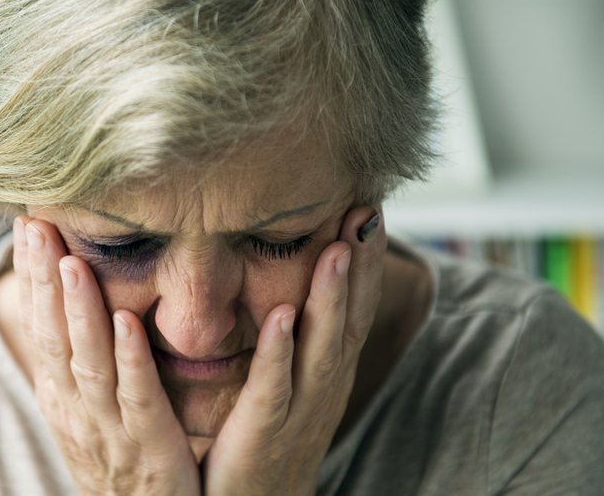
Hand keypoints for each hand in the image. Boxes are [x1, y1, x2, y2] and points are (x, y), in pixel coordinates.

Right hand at [13, 216, 200, 494]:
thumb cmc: (117, 460)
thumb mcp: (86, 410)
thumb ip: (82, 360)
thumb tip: (70, 303)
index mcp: (60, 394)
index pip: (39, 325)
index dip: (32, 276)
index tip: (29, 225)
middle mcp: (74, 407)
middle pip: (53, 335)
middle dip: (43, 279)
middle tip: (36, 225)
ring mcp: (107, 428)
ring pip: (88, 361)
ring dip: (79, 312)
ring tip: (73, 263)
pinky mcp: (149, 446)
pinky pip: (137, 398)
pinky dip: (130, 359)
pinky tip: (128, 322)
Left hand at [202, 206, 385, 494]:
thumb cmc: (270, 433)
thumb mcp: (292, 377)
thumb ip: (296, 333)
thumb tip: (291, 279)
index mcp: (330, 366)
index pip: (354, 303)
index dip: (365, 256)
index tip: (369, 203)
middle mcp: (326, 382)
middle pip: (350, 316)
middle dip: (360, 262)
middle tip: (366, 207)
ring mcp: (302, 406)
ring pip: (324, 346)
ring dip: (332, 298)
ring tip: (338, 248)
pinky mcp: (267, 429)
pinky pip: (276, 386)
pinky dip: (281, 351)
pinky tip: (282, 316)